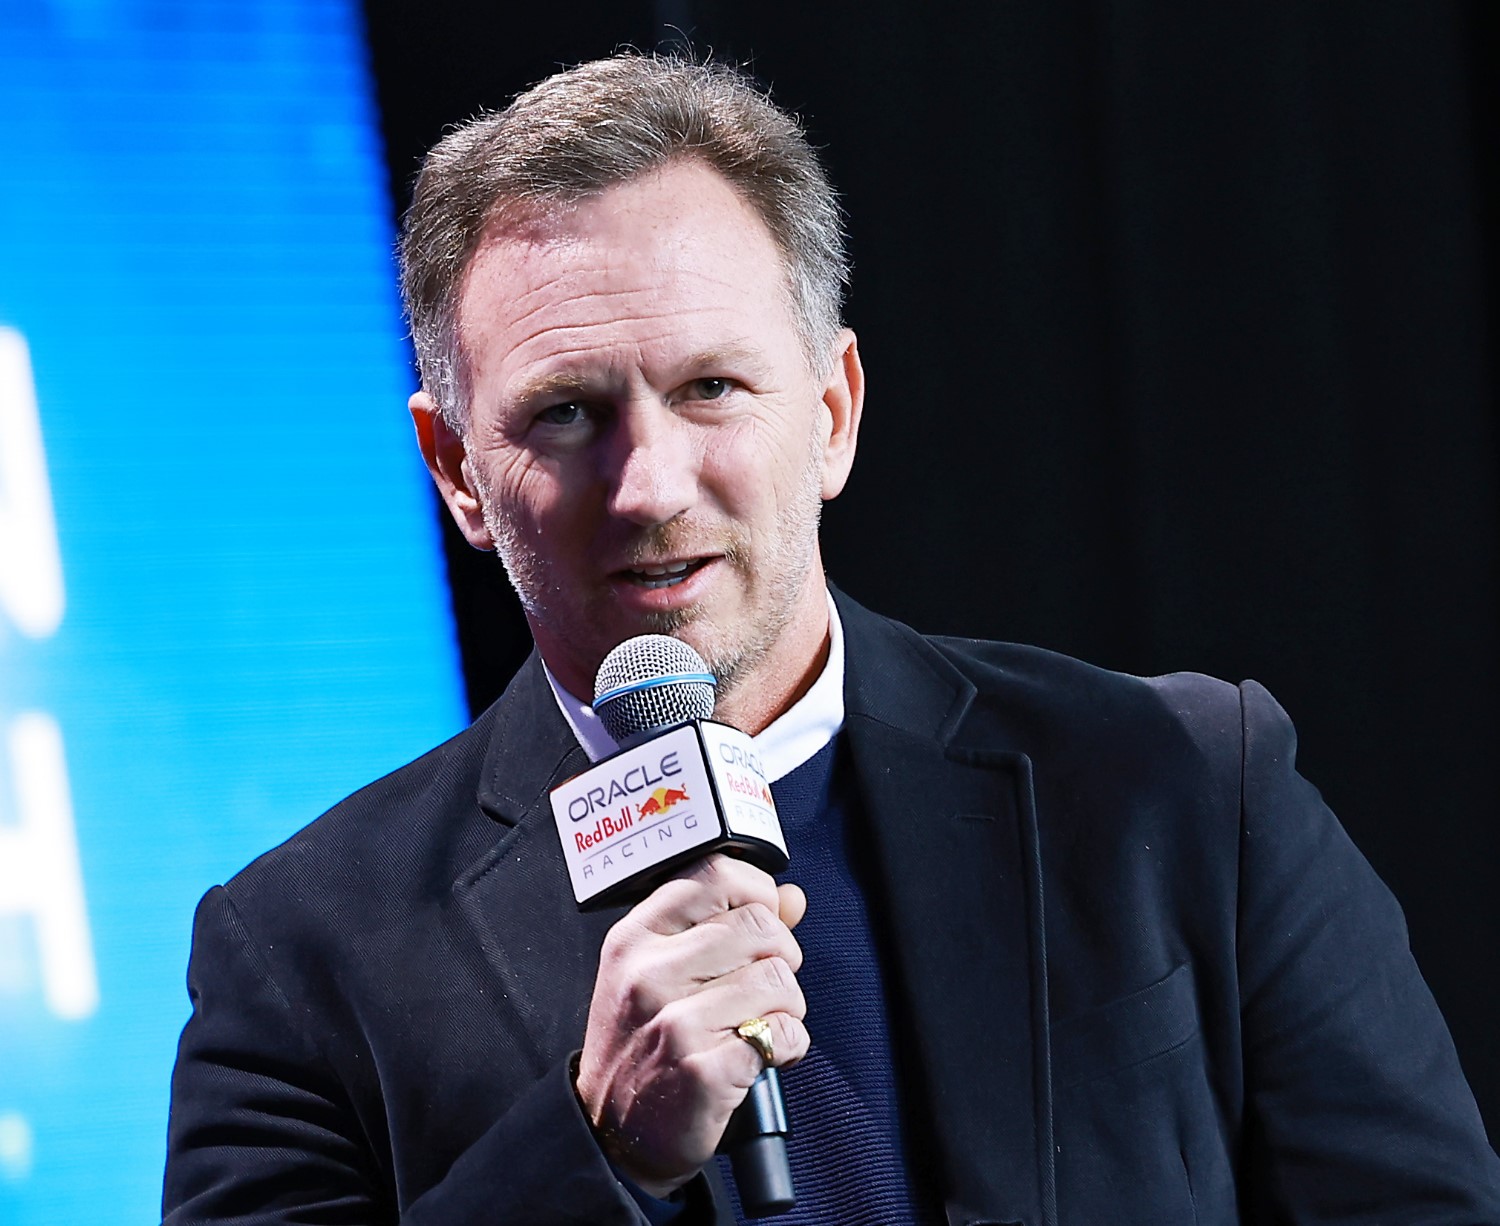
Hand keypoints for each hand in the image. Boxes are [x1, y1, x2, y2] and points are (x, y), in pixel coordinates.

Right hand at [574, 855, 809, 1196]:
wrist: (613, 1134)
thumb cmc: (642, 1044)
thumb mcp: (663, 973)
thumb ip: (727, 925)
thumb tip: (792, 897)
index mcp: (636, 938)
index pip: (715, 874)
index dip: (756, 892)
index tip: (761, 919)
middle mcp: (649, 974)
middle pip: (760, 926)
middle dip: (781, 955)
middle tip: (764, 985)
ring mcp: (674, 1023)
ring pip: (780, 980)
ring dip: (787, 1005)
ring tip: (760, 1022)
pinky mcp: (704, 1071)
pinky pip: (783, 1034)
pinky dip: (790, 1045)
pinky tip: (766, 1054)